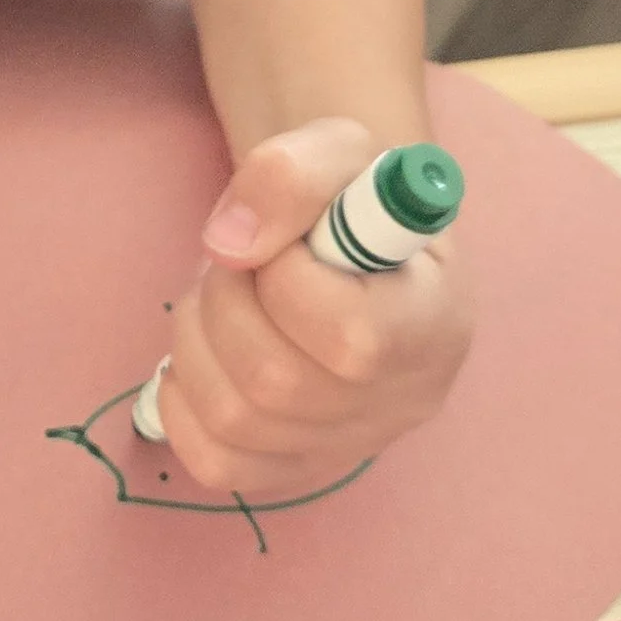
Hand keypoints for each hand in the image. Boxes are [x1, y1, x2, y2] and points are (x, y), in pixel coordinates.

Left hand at [154, 118, 472, 500]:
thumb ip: (291, 175)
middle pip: (277, 382)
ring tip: (220, 298)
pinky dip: (183, 400)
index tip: (285, 242)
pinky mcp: (293, 470)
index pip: (353, 337)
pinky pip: (215, 462)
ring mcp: (347, 446)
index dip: (288, 278)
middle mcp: (402, 402)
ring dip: (196, 339)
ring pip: (235, 419)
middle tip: (236, 261)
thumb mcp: (338, 150)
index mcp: (437, 324)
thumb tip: (228, 246)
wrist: (351, 243)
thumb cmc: (353, 200)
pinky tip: (206, 351)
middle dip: (227, 302)